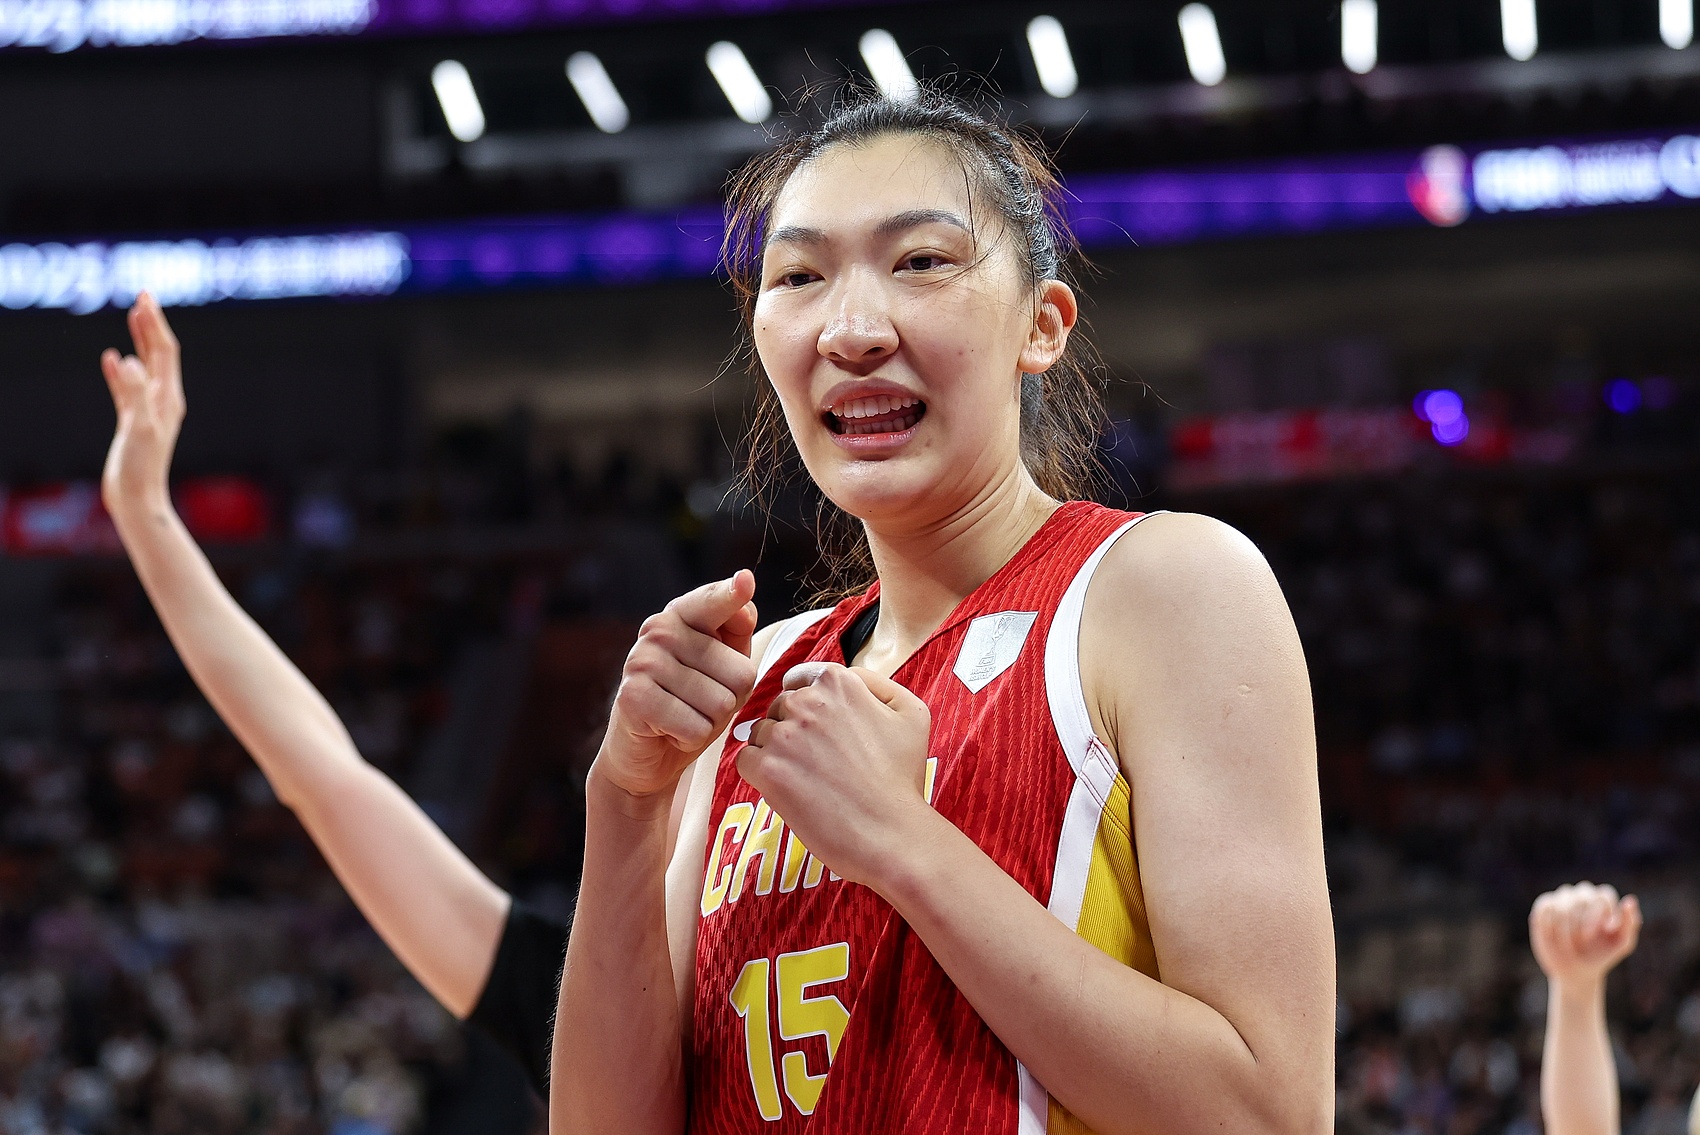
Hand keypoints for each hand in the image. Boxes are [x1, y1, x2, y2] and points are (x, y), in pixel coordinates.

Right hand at [100, 293, 184, 518]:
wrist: (137, 498)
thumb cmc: (141, 466)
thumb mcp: (138, 426)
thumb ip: (134, 393)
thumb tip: (130, 360)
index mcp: (169, 397)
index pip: (165, 351)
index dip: (155, 323)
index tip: (145, 297)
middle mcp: (164, 400)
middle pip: (160, 353)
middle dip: (151, 324)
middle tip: (143, 296)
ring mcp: (149, 410)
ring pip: (145, 366)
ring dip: (140, 340)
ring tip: (133, 316)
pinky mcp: (134, 421)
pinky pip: (128, 387)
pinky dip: (121, 369)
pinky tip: (112, 359)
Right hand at [596, 572, 758, 803]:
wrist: (644, 754)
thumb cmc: (691, 704)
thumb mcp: (721, 666)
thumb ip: (735, 633)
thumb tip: (744, 605)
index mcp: (681, 616)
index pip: (715, 603)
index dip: (732, 595)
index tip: (744, 581)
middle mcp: (659, 631)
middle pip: (740, 673)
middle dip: (731, 700)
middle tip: (699, 703)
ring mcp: (643, 662)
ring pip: (721, 704)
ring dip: (710, 722)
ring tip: (683, 716)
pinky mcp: (633, 698)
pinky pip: (696, 728)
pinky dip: (690, 739)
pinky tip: (669, 731)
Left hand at [738, 662, 932, 887]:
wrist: (890, 832)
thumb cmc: (902, 778)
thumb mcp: (911, 713)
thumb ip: (875, 682)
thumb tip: (846, 676)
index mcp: (839, 683)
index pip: (801, 678)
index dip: (806, 704)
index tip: (816, 726)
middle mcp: (806, 702)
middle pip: (780, 706)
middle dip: (792, 729)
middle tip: (819, 760)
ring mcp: (783, 734)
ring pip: (761, 732)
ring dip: (776, 752)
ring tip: (807, 778)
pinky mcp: (767, 768)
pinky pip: (746, 759)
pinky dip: (760, 773)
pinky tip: (788, 789)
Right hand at [1530, 881, 1640, 985]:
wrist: (1576, 970)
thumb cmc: (1602, 955)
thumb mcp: (1622, 944)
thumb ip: (1630, 923)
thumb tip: (1630, 900)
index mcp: (1603, 901)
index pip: (1603, 895)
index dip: (1601, 913)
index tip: (1602, 932)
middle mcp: (1582, 896)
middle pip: (1582, 896)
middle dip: (1583, 919)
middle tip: (1585, 940)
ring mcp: (1562, 900)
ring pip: (1562, 900)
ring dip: (1566, 923)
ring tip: (1570, 943)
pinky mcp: (1544, 907)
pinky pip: (1545, 906)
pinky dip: (1550, 923)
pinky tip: (1555, 936)